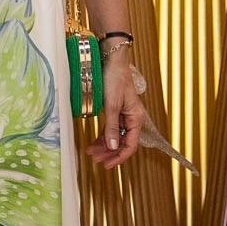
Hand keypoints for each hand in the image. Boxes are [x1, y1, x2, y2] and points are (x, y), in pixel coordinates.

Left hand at [85, 50, 142, 167]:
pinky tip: (94, 141)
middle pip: (121, 142)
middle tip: (94, 160)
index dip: (119, 157)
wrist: (112, 60)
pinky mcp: (115, 110)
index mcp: (135, 119)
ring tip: (91, 152)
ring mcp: (123, 114)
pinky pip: (110, 127)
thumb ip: (111, 127)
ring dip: (104, 145)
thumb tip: (111, 147)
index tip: (107, 165)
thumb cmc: (115, 79)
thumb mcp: (112, 105)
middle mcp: (131, 119)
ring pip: (114, 136)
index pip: (129, 145)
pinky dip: (102, 135)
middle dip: (108, 153)